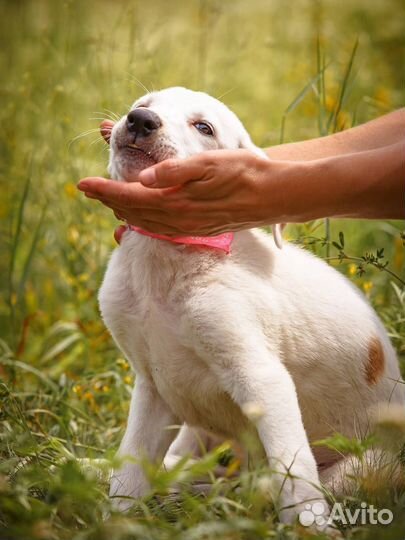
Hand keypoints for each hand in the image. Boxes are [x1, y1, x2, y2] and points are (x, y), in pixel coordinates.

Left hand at [78, 120, 279, 235]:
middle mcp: (179, 220)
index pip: (129, 196)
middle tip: (89, 190)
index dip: (103, 190)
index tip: (81, 184)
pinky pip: (162, 230)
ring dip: (124, 212)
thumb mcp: (209, 163)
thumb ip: (174, 171)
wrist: (274, 196)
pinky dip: (144, 222)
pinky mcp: (198, 230)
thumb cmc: (244, 173)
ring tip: (108, 200)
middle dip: (108, 200)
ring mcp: (189, 228)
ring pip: (145, 224)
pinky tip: (141, 218)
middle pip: (133, 213)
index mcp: (177, 201)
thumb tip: (142, 178)